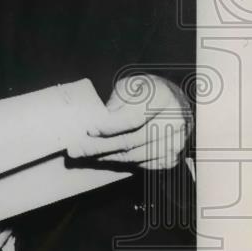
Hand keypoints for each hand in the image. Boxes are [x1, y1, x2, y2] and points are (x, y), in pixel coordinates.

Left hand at [68, 74, 192, 170]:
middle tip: (76, 149)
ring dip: (106, 156)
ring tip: (85, 154)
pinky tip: (104, 157)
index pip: (131, 119)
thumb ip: (116, 103)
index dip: (107, 127)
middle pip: (130, 140)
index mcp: (163, 97)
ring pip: (134, 156)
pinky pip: (141, 164)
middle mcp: (175, 121)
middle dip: (99, 146)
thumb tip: (98, 122)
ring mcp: (175, 142)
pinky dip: (120, 161)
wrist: (170, 101)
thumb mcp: (129, 86)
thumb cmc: (144, 91)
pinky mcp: (171, 157)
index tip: (88, 130)